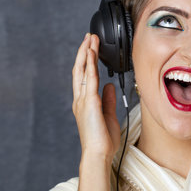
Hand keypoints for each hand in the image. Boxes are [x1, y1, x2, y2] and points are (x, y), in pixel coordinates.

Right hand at [72, 34, 120, 163]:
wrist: (99, 153)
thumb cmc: (104, 140)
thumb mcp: (109, 115)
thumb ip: (108, 100)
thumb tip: (110, 86)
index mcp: (85, 103)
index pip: (85, 77)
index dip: (87, 61)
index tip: (91, 48)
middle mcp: (81, 99)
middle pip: (80, 69)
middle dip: (84, 52)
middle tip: (89, 37)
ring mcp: (83, 100)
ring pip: (83, 70)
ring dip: (87, 53)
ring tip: (90, 39)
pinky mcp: (89, 102)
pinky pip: (89, 79)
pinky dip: (90, 64)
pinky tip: (92, 53)